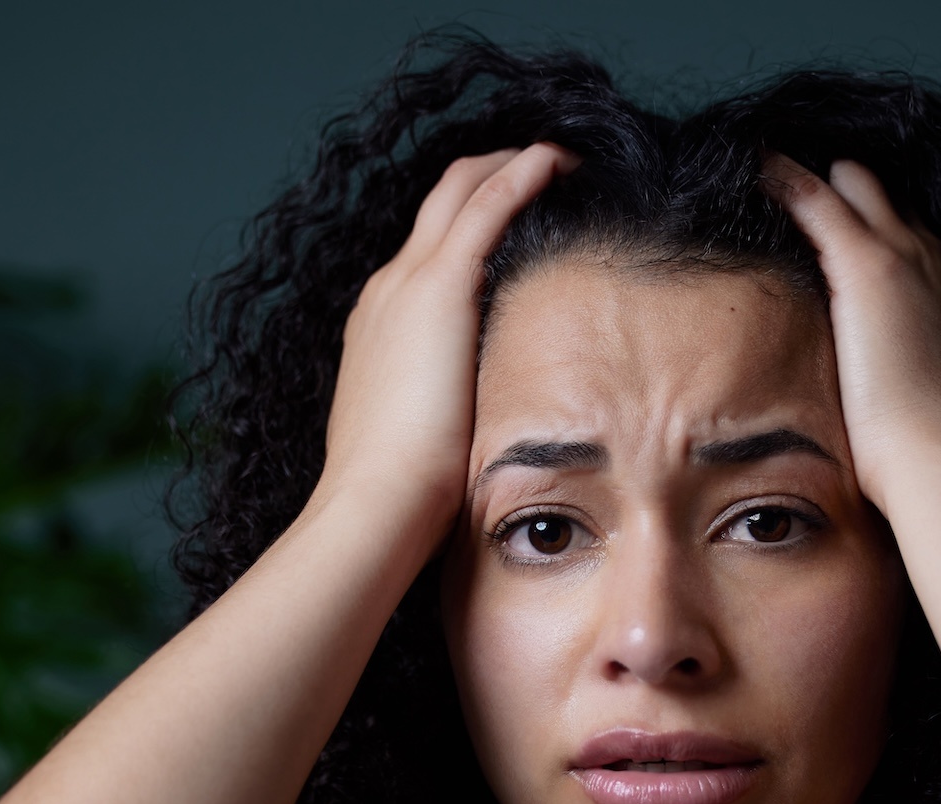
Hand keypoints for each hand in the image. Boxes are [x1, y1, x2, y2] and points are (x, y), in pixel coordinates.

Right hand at [314, 142, 579, 518]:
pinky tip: (562, 163)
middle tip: (552, 170)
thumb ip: (449, 421)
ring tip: (566, 162)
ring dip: (514, 164)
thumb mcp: (422, 443)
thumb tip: (483, 438)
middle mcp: (388, 290)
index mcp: (382, 326)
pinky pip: (489, 202)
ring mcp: (408, 281)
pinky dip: (525, 173)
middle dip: (494, 175)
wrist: (374, 504)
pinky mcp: (439, 284)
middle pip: (441, 201)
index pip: (428, 251)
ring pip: (462, 187)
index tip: (522, 221)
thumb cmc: (401, 497)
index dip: (473, 224)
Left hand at [762, 153, 940, 515]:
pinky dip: (785, 179)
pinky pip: (816, 197)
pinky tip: (754, 168)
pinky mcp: (868, 263)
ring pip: (858, 184)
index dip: (874, 228)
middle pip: (888, 200)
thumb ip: (907, 392)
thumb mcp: (928, 406)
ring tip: (767, 164)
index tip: (838, 229)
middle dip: (847, 189)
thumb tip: (883, 414)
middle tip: (795, 181)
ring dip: (816, 176)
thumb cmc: (936, 454)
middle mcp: (934, 265)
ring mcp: (904, 258)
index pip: (910, 240)